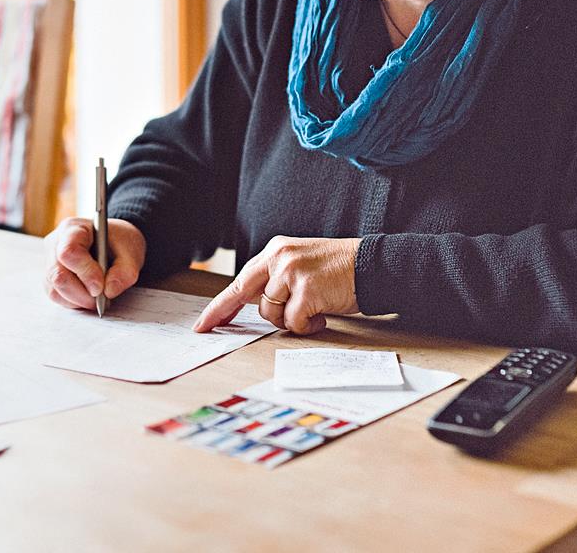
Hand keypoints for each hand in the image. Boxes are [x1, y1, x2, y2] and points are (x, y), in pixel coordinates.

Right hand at [43, 217, 145, 309]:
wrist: (112, 244)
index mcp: (73, 228)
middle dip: (82, 292)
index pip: (69, 252)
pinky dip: (73, 302)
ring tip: (97, 298)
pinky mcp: (50, 277)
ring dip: (78, 300)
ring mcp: (50, 261)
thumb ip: (125, 271)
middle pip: (57, 275)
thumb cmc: (118, 243)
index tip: (100, 286)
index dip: (84, 272)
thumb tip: (109, 290)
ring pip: (54, 289)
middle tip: (101, 298)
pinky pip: (56, 296)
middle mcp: (55, 243)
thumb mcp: (131, 252)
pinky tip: (88, 297)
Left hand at [193, 236, 360, 334]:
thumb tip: (259, 308)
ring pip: (273, 314)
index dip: (220, 306)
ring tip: (315, 306)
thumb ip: (277, 280)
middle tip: (250, 320)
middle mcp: (279, 258)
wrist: (372, 265)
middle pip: (251, 299)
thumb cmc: (339, 271)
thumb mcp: (301, 265)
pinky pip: (294, 323)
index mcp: (276, 250)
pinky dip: (308, 325)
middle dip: (250, 315)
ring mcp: (291, 273)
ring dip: (293, 319)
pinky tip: (324, 312)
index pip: (240, 281)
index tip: (204, 324)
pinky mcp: (306, 290)